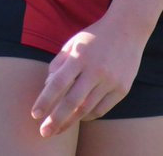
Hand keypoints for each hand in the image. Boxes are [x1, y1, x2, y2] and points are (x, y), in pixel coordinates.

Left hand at [30, 16, 144, 135]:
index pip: (58, 83)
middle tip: (44, 133)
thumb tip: (47, 87)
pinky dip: (88, 115)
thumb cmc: (94, 37)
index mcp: (79, 56)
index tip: (35, 114)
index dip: (45, 100)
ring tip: (59, 128)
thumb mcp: (73, 43)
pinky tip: (79, 117)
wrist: (128, 29)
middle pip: (72, 101)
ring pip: (87, 108)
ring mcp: (111, 81)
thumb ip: (58, 63)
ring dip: (71, 121)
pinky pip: (102, 109)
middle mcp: (95, 70)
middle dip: (56, 120)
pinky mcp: (122, 88)